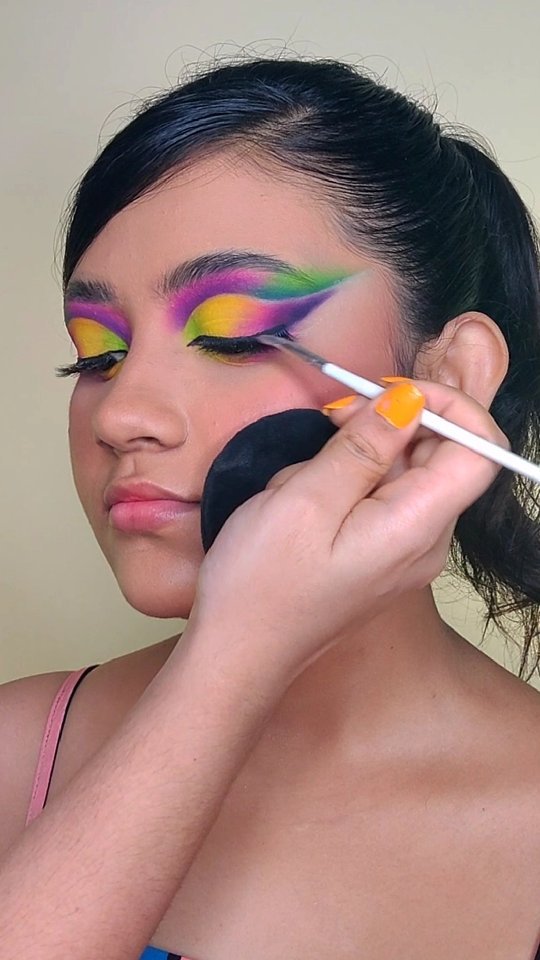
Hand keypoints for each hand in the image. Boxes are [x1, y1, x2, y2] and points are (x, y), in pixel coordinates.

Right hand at [181, 380, 506, 687]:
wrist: (236, 653)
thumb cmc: (260, 584)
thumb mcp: (304, 500)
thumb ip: (363, 447)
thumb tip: (409, 402)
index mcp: (417, 528)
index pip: (480, 450)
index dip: (450, 406)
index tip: (392, 391)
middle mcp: (425, 542)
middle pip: (442, 456)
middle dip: (392, 423)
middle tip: (333, 418)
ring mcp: (405, 551)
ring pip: (405, 471)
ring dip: (358, 454)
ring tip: (301, 481)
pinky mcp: (381, 554)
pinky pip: (382, 496)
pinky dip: (348, 479)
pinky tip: (304, 497)